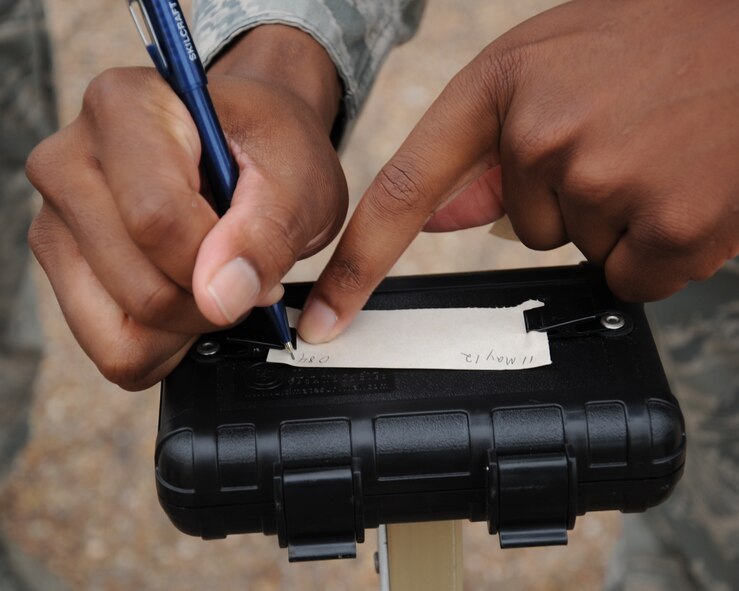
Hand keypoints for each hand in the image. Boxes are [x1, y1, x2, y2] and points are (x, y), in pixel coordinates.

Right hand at [26, 25, 345, 389]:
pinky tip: (187, 294)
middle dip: (211, 304)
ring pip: (122, 332)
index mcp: (124, 108)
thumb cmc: (272, 151)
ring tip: (214, 276)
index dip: (221, 268)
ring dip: (188, 326)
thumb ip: (265, 235)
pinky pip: (111, 347)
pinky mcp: (63, 266)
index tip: (263, 277)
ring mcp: (56, 219)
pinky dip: (163, 342)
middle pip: (141, 289)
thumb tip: (221, 298)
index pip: (157, 220)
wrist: (252, 146)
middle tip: (244, 271)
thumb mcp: (297, 182)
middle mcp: (70, 160)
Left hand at [299, 0, 738, 342]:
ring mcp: (602, 180)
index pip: (403, 191)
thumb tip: (444, 214)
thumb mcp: (557, 67)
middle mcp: (540, 134)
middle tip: (625, 137)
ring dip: (616, 215)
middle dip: (569, 197)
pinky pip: (633, 276)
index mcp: (500, 88)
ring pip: (580, 248)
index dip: (358, 265)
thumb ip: (492, 147)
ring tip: (661, 149)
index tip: (324, 318)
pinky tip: (686, 186)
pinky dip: (659, 247)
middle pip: (521, 227)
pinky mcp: (666, 227)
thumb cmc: (663, 38)